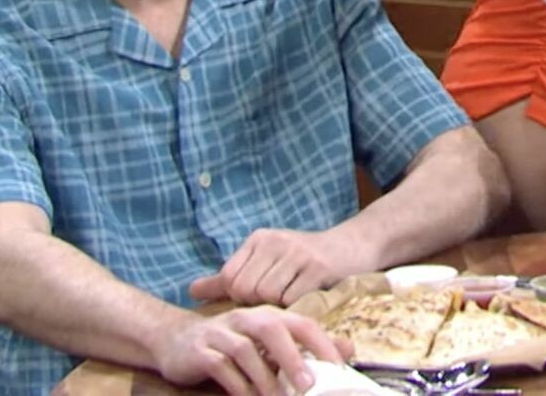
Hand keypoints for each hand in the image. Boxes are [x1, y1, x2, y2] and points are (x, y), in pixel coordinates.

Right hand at [153, 306, 346, 395]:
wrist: (176, 341)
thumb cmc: (232, 344)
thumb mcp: (268, 343)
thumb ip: (304, 346)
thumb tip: (349, 349)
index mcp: (268, 315)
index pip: (301, 323)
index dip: (322, 343)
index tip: (340, 368)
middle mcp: (246, 319)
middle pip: (273, 330)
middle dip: (293, 357)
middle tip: (308, 385)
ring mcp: (221, 333)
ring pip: (245, 351)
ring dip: (264, 378)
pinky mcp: (201, 352)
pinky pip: (221, 367)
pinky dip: (237, 385)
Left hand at [190, 228, 366, 306]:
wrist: (354, 245)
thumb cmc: (306, 259)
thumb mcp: (265, 261)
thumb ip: (227, 278)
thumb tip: (190, 291)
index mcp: (258, 239)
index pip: (229, 278)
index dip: (241, 295)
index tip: (261, 292)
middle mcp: (274, 241)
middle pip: (246, 290)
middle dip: (259, 302)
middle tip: (279, 295)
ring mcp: (297, 253)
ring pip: (267, 297)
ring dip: (280, 305)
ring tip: (294, 293)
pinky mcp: (317, 268)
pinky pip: (291, 300)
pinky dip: (297, 306)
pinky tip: (308, 295)